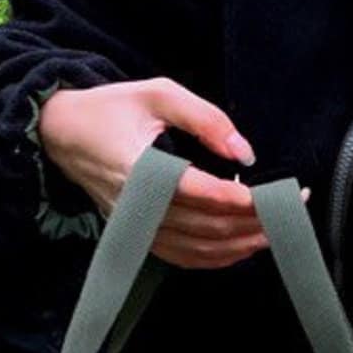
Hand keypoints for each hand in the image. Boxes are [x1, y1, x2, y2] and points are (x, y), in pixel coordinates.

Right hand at [38, 77, 306, 270]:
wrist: (60, 133)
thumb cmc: (110, 109)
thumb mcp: (158, 94)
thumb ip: (206, 118)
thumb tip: (245, 151)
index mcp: (140, 169)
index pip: (203, 194)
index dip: (246, 199)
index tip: (282, 194)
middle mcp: (137, 207)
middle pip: (208, 227)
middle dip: (256, 223)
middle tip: (291, 210)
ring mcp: (135, 227)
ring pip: (199, 249)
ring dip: (241, 245)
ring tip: (275, 231)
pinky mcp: (136, 235)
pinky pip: (182, 256)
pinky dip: (215, 257)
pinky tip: (240, 247)